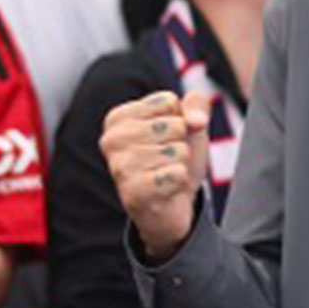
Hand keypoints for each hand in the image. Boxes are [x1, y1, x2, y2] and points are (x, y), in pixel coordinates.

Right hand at [102, 90, 213, 259]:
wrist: (172, 205)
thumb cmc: (174, 158)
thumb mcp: (188, 123)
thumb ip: (195, 104)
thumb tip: (196, 121)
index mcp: (118, 118)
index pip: (168, 101)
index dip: (179, 120)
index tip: (166, 138)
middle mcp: (112, 140)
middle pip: (175, 125)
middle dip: (181, 143)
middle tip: (167, 160)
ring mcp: (120, 167)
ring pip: (178, 151)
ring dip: (180, 164)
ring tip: (166, 174)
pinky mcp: (134, 192)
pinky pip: (178, 174)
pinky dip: (180, 182)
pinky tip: (166, 189)